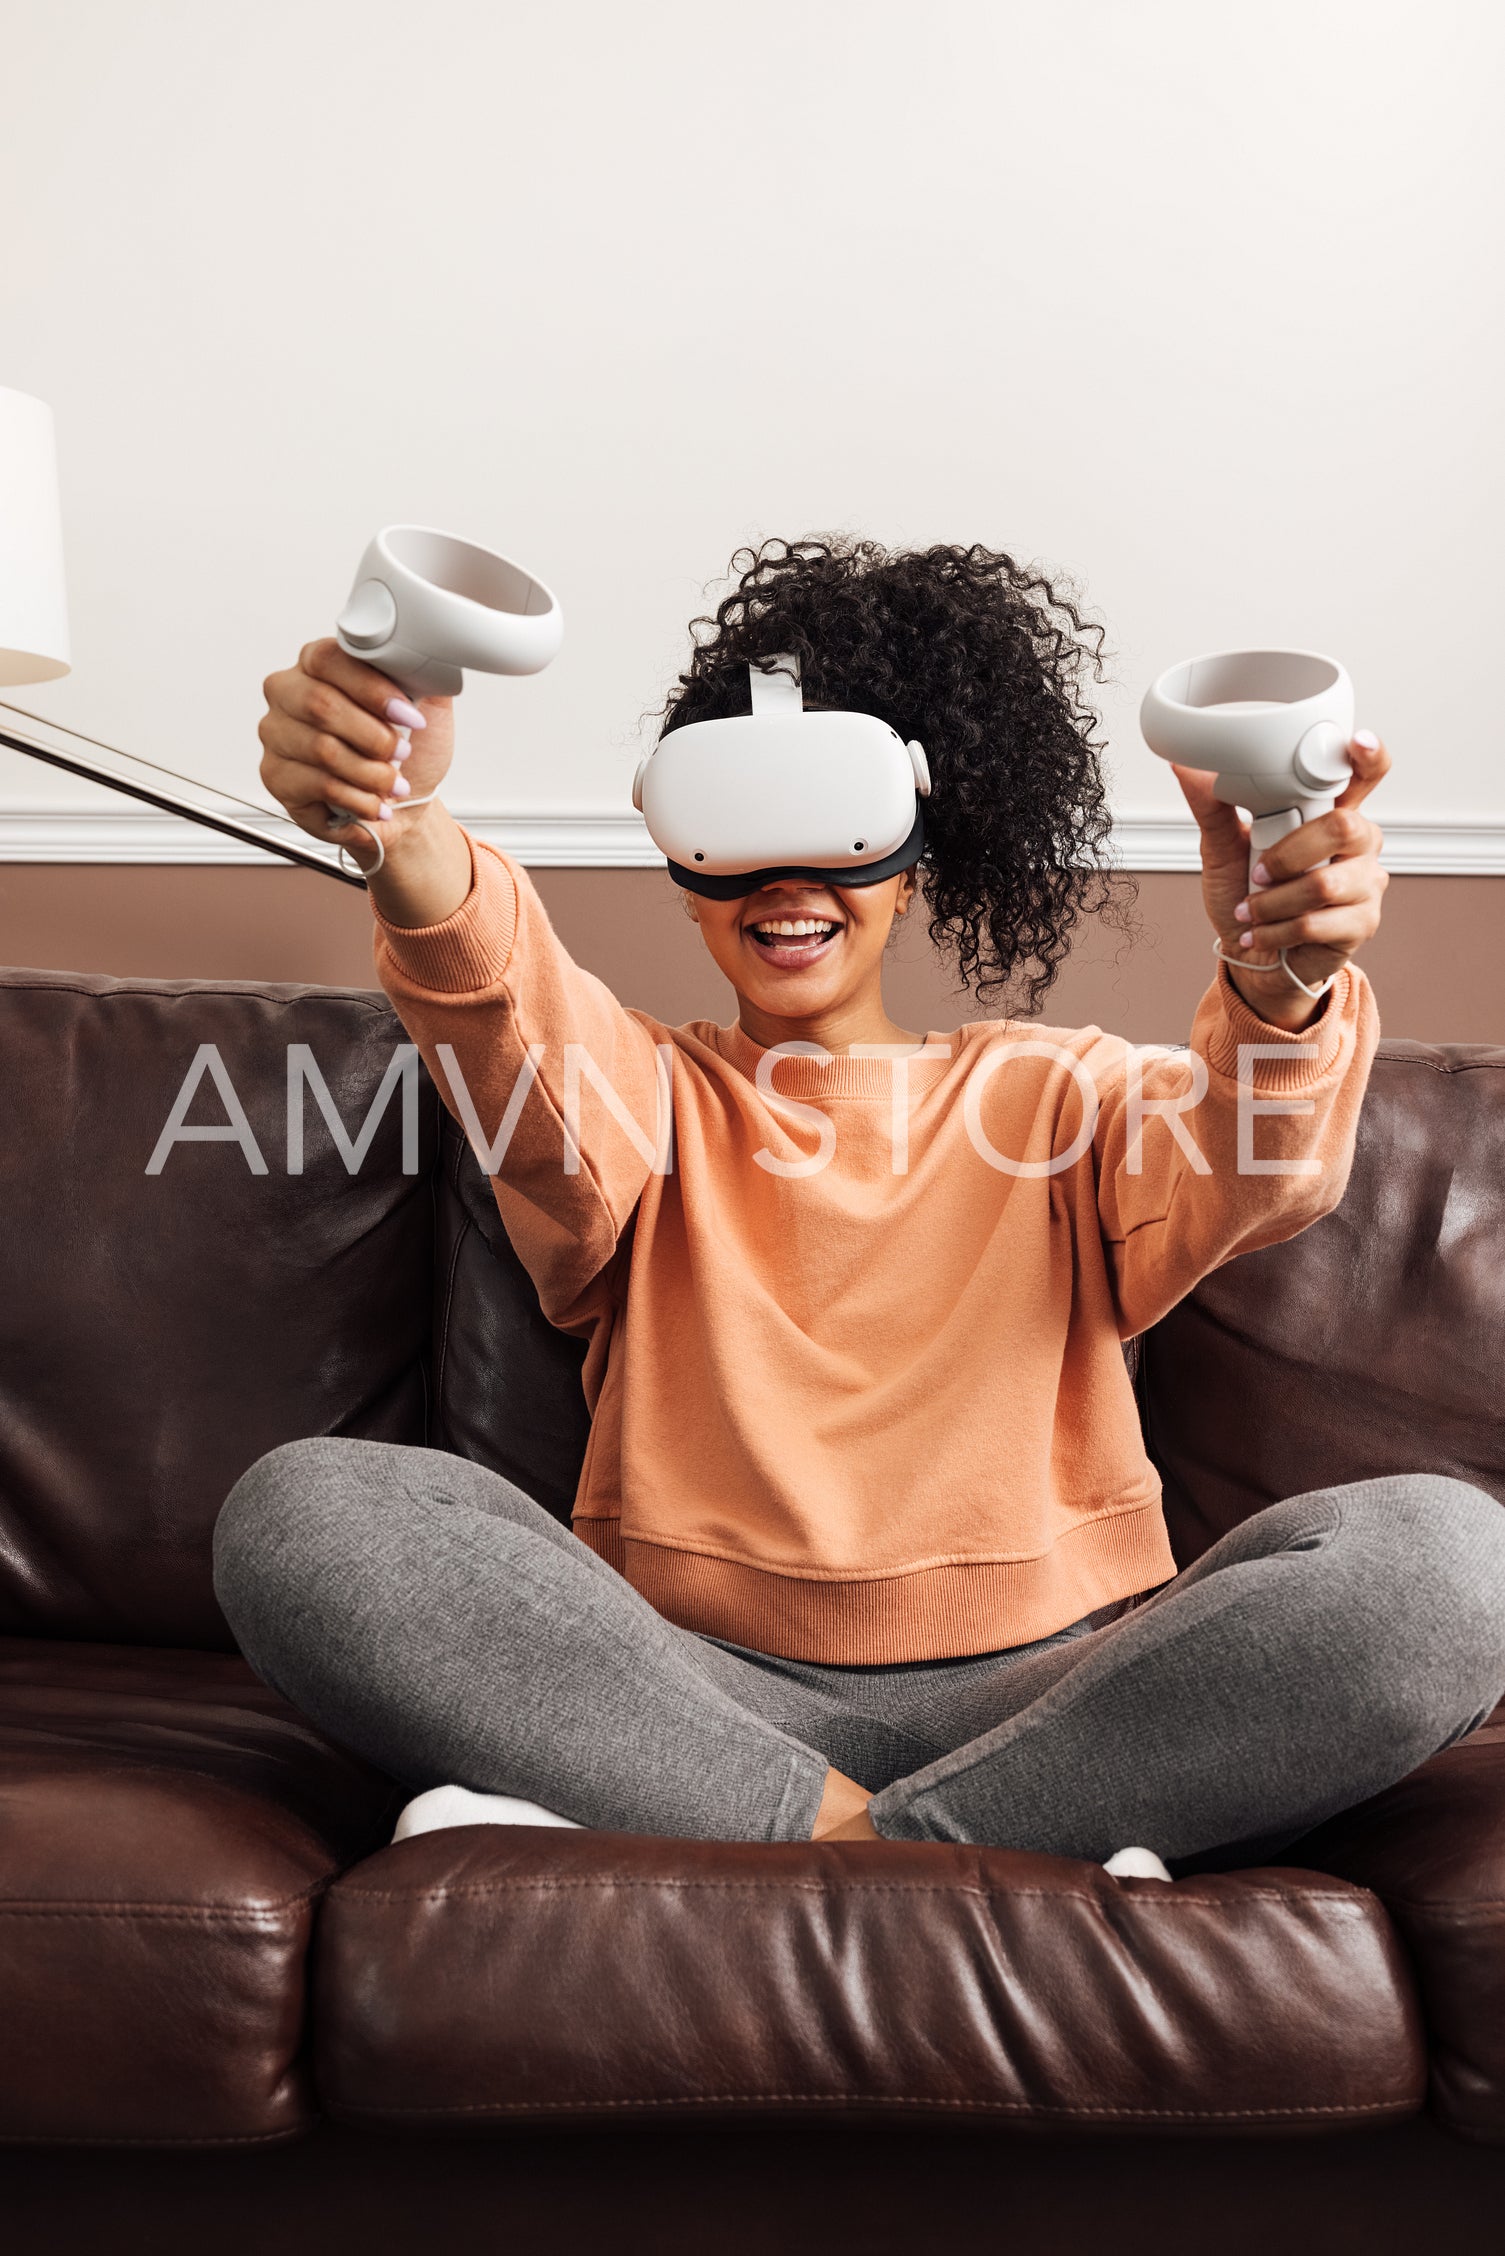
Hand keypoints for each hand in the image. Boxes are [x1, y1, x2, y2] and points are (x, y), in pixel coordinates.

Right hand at [258, 638, 455, 870]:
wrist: (405, 801)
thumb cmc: (411, 750)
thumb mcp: (426, 705)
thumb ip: (421, 674)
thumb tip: (425, 655)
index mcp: (319, 663)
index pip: (328, 658)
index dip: (371, 688)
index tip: (407, 715)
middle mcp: (289, 692)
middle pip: (320, 704)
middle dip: (373, 735)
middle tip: (402, 752)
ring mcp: (277, 733)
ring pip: (322, 749)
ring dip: (370, 772)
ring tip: (395, 783)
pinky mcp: (275, 775)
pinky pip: (317, 784)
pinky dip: (358, 798)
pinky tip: (376, 803)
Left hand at [1172, 732, 1389, 1029]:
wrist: (1250, 956)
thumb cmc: (1246, 897)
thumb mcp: (1223, 849)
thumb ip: (1213, 808)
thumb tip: (1187, 768)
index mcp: (1329, 812)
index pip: (1363, 775)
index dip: (1368, 757)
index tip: (1358, 741)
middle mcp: (1357, 842)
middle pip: (1345, 827)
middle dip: (1289, 853)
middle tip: (1258, 872)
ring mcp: (1365, 882)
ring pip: (1324, 884)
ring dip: (1272, 901)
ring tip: (1251, 909)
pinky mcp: (1362, 922)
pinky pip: (1316, 922)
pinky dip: (1275, 930)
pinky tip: (1260, 932)